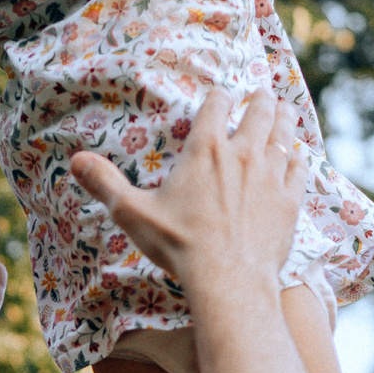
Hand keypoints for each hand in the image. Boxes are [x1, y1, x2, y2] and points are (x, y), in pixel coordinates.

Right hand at [68, 91, 303, 298]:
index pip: (217, 105)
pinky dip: (298, 158)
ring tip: (284, 109)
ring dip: (283, 119)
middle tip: (263, 93)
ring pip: (283, 135)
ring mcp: (271, 175)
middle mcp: (243, 153)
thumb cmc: (178, 245)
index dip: (220, 96)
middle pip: (258, 112)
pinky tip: (298, 156)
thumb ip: (105, 183)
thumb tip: (74, 161)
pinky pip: (299, 169)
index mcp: (206, 149)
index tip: (222, 94)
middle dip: (260, 99)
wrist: (229, 279)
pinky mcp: (290, 201)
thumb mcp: (132, 213)